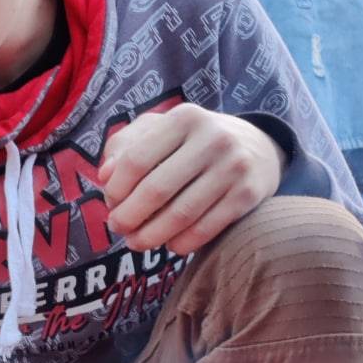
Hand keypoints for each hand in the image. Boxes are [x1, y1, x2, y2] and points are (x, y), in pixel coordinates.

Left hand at [99, 103, 284, 254]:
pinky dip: (182, 244)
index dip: (116, 189)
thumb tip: (105, 177)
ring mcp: (234, 166)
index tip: (110, 203)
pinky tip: (169, 245)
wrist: (258, 147)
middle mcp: (213, 138)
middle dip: (129, 217)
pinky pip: (206, 229)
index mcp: (184, 118)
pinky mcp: (248, 194)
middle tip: (118, 228)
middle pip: (156, 190)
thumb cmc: (192, 142)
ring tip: (137, 242)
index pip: (136, 160)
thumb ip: (125, 147)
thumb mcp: (159, 131)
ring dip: (151, 236)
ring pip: (181, 214)